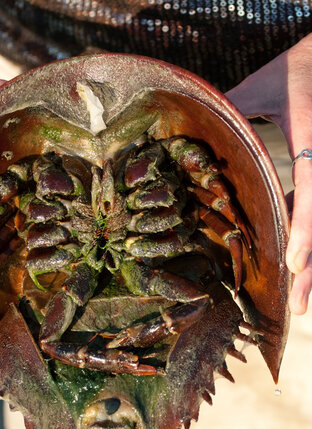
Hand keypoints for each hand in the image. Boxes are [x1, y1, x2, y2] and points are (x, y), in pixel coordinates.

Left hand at [226, 33, 311, 314]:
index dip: (305, 229)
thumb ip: (231, 109)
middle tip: (297, 307)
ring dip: (311, 263)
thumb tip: (184, 132)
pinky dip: (302, 234)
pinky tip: (291, 262)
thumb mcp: (263, 85)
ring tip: (296, 300)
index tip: (294, 264)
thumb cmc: (298, 67)